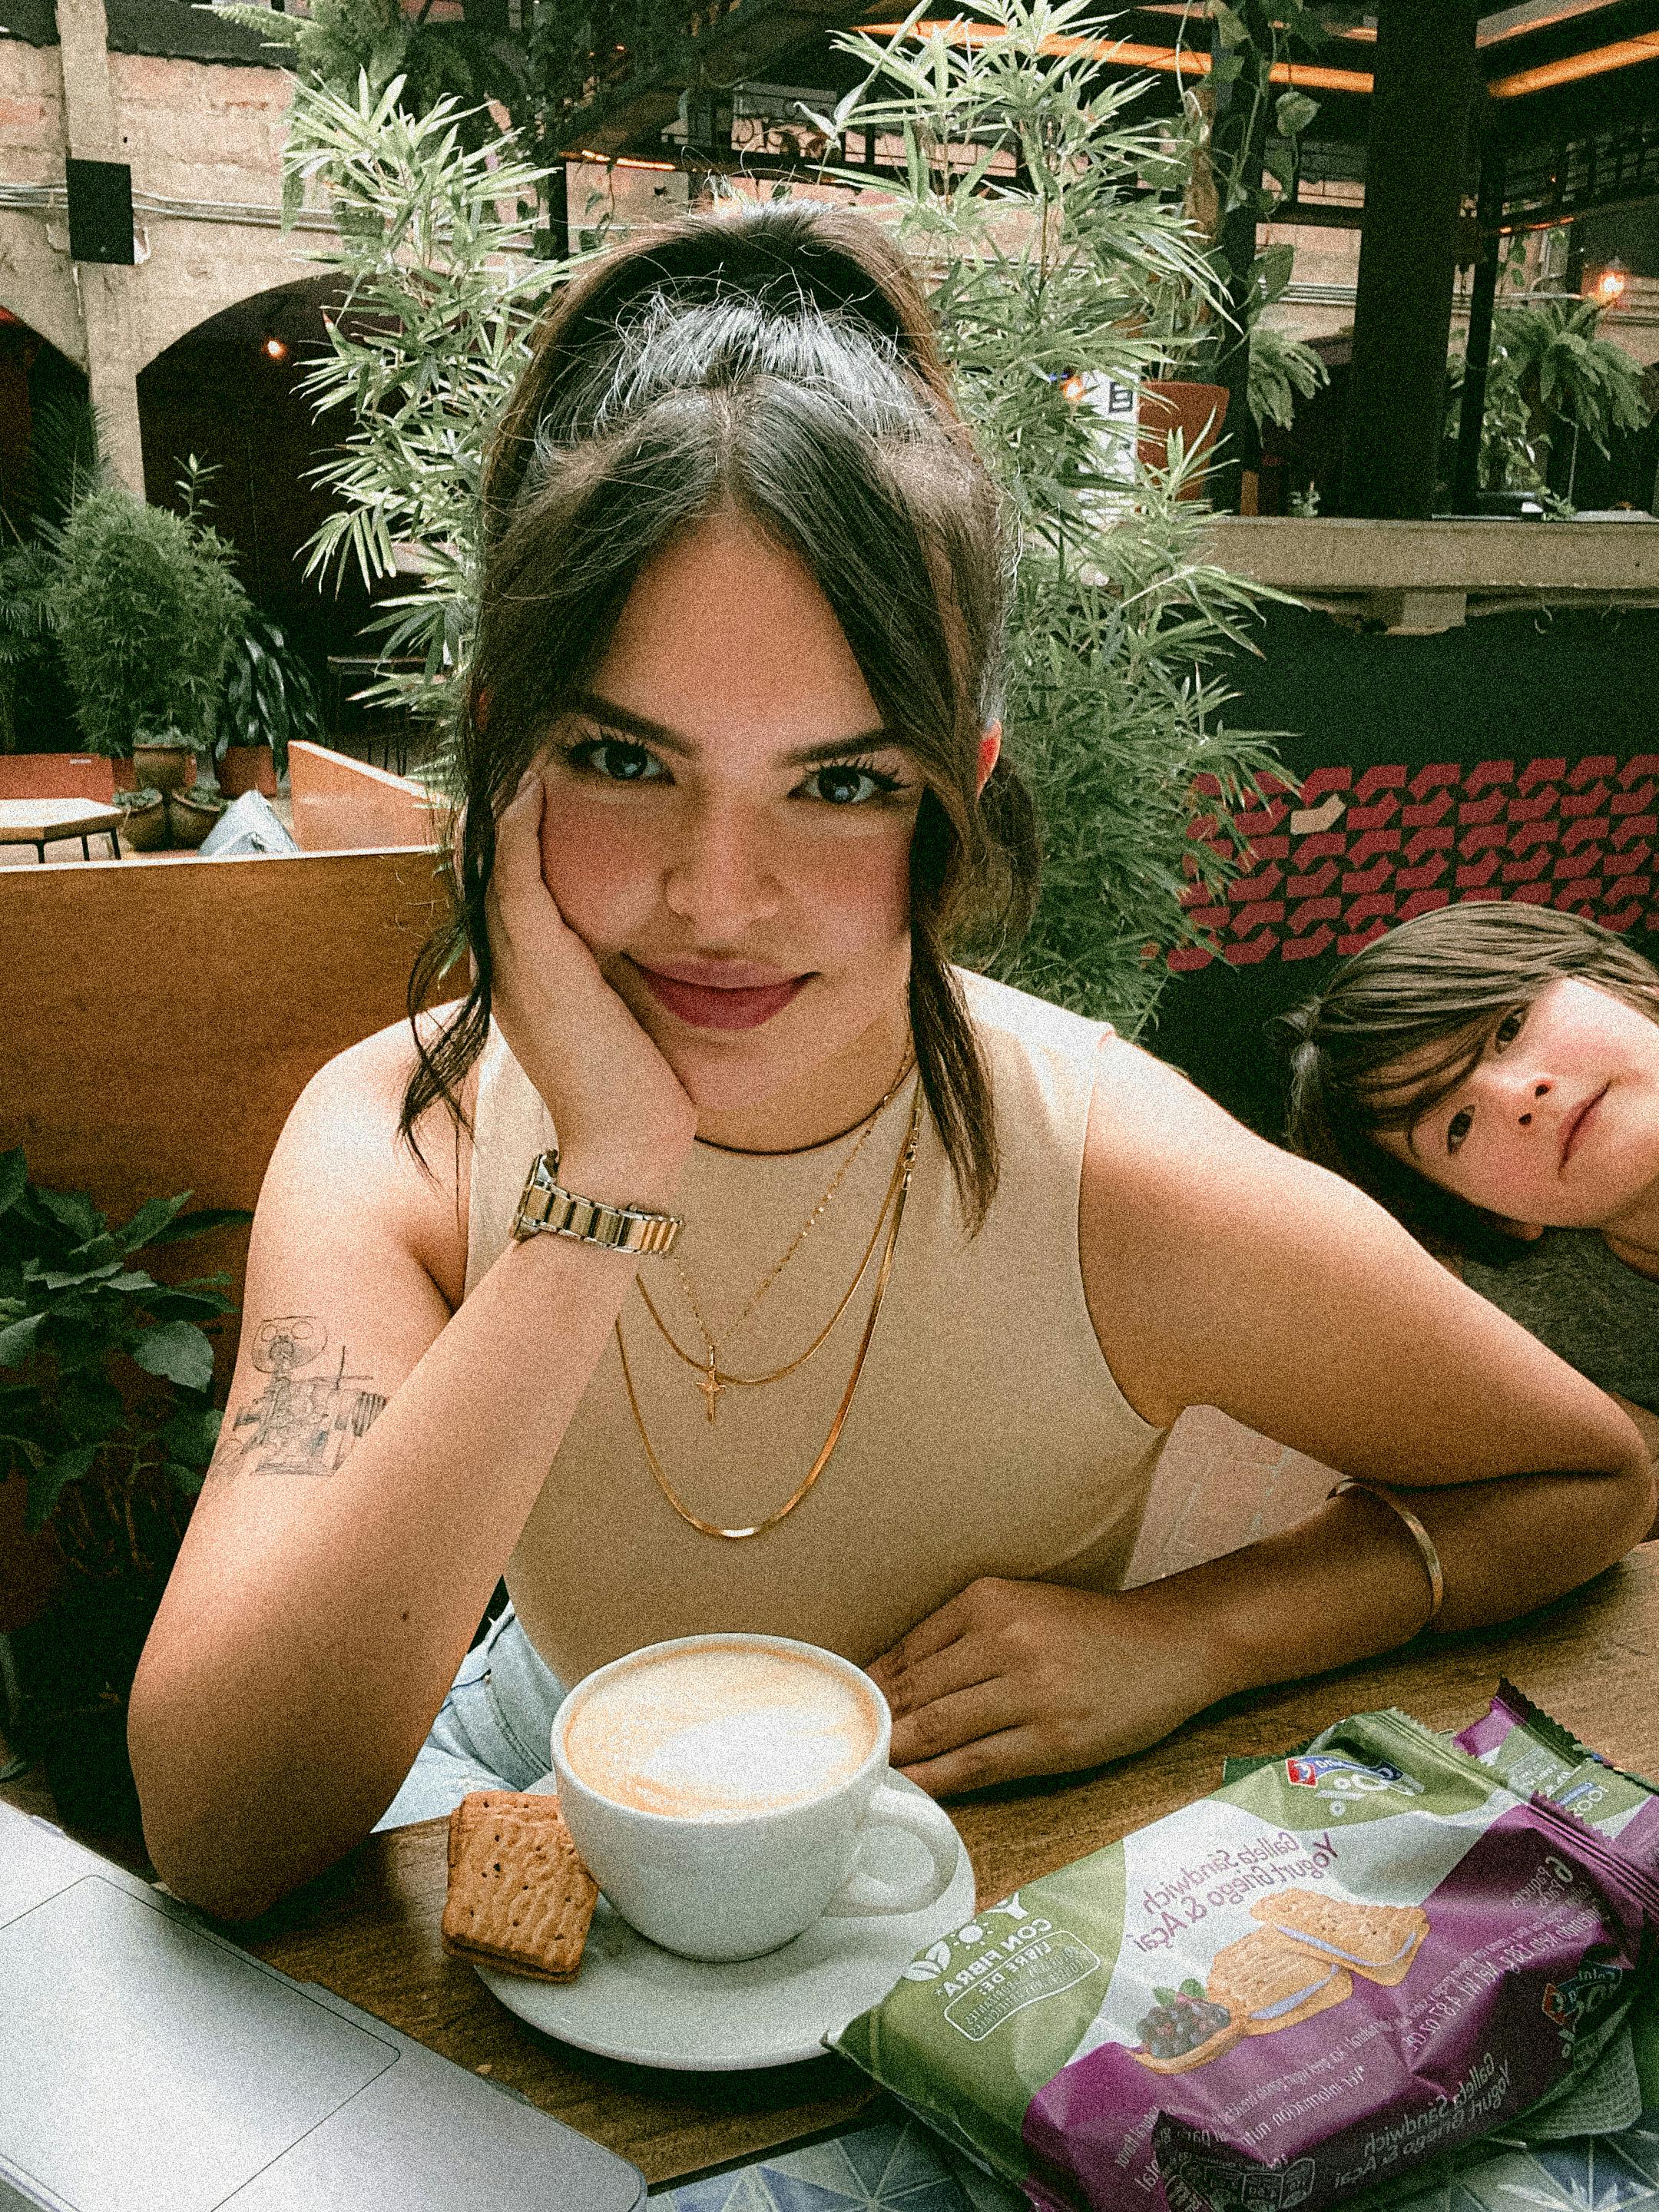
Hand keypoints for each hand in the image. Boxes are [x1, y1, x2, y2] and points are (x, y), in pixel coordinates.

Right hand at [486, 771, 695, 1201]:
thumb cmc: (637, 1086)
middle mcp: (508, 960)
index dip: (507, 815)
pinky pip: (516, 883)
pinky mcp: (538, 969)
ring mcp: (515, 964)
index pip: (507, 871)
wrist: (630, 1147)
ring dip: (498, 792)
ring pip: (491, 858)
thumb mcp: (620, 1010)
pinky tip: (528, 780)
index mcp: (526, 967)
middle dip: (492, 786)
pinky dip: (518, 830)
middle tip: (496, 719)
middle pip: (485, 853)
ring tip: (506, 728)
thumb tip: (649, 931)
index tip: (520, 754)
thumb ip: (613, 968)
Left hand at [866, 1577, 1222, 1796]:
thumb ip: (959, 1638)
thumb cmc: (1088, 1630)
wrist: (1171, 1645)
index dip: (870, 1689)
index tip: (846, 1713)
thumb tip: (887, 1679)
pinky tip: (909, 1789)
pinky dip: (936, 1780)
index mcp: (989, 1600)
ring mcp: (1030, 1692)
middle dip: (875, 1726)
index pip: (907, 1651)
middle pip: (915, 1692)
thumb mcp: (1021, 1608)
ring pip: (938, 1728)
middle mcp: (1005, 1640)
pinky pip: (977, 1764)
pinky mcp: (1053, 1740)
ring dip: (897, 1754)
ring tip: (863, 1773)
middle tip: (841, 1751)